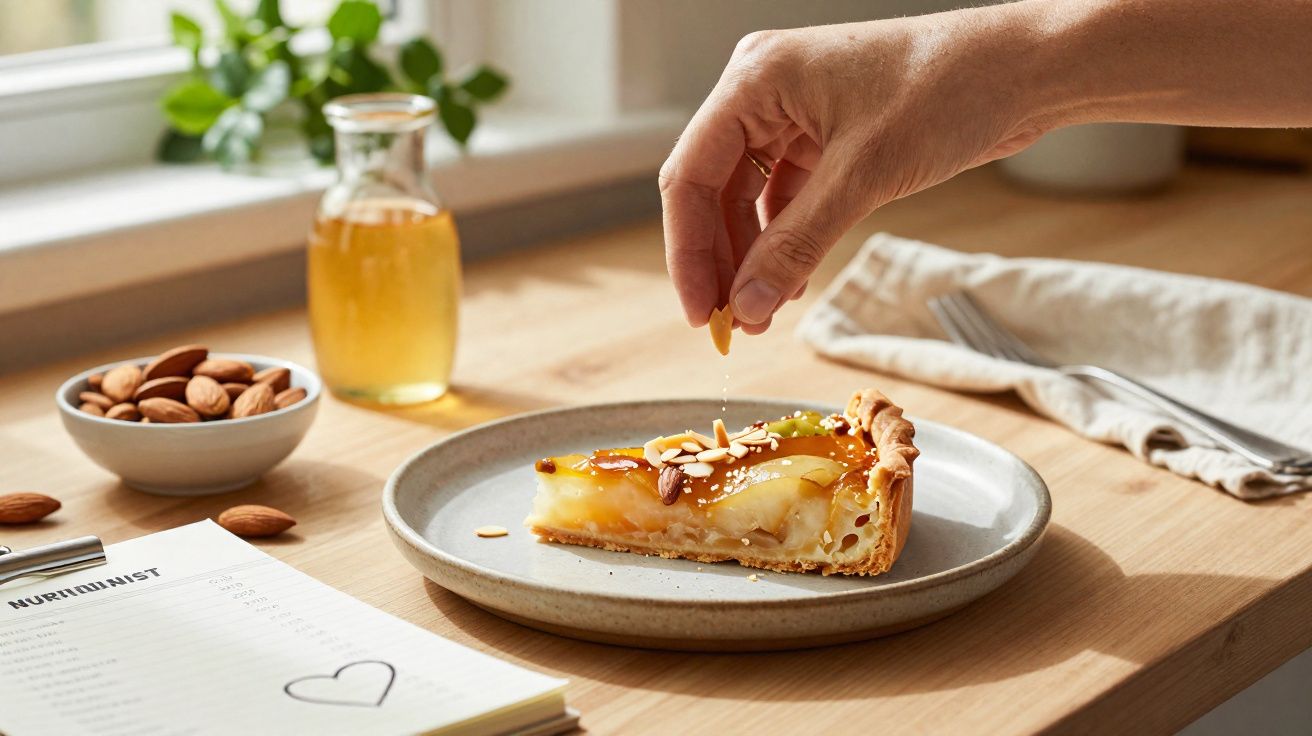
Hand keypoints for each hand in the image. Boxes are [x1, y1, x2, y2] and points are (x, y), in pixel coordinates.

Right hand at [659, 6, 1050, 332]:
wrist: (1026, 68)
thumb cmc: (950, 89)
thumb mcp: (864, 176)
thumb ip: (796, 245)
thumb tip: (747, 306)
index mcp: (756, 78)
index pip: (691, 175)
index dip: (689, 252)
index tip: (699, 313)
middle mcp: (764, 90)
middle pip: (713, 189)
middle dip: (721, 260)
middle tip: (730, 324)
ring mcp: (793, 111)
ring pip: (746, 198)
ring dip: (752, 257)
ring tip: (761, 313)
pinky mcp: (824, 132)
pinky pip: (784, 195)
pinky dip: (784, 239)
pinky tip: (790, 281)